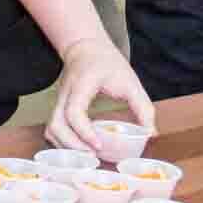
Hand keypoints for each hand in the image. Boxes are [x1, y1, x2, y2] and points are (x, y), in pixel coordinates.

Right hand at [47, 36, 155, 153]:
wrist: (87, 47)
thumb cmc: (108, 63)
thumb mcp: (130, 81)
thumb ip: (143, 107)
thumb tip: (151, 133)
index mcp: (83, 83)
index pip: (74, 111)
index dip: (84, 132)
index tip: (99, 145)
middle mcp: (66, 93)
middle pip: (56, 124)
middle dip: (73, 145)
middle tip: (93, 155)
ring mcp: (59, 100)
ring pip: (51, 128)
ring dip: (66, 146)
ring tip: (87, 155)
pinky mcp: (58, 106)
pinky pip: (52, 129)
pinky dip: (62, 142)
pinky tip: (79, 148)